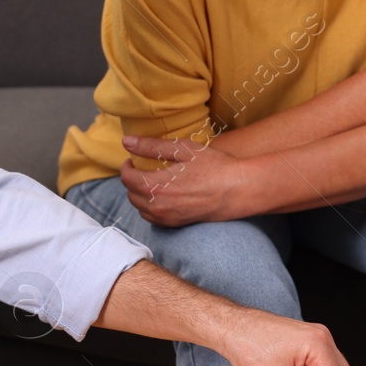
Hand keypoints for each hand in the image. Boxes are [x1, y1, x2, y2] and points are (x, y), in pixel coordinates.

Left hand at [120, 135, 246, 226]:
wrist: (238, 190)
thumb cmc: (214, 166)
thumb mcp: (183, 150)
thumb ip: (151, 146)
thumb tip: (126, 141)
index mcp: (154, 186)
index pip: (127, 178)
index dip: (127, 166)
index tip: (133, 159)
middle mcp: (157, 206)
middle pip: (131, 194)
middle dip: (132, 180)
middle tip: (142, 168)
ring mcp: (167, 218)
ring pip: (141, 209)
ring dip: (140, 195)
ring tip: (151, 181)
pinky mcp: (177, 224)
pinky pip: (153, 218)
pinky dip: (151, 207)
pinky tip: (163, 196)